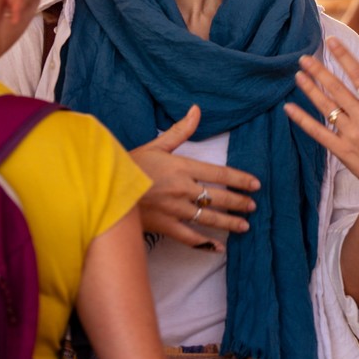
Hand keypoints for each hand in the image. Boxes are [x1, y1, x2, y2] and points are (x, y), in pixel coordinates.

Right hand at [129, 105, 259, 251]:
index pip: (220, 174)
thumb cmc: (129, 164)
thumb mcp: (156, 145)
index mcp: (183, 168)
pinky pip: (189, 237)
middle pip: (219, 197)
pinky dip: (205, 244)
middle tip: (253, 206)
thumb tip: (197, 109)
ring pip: (209, 218)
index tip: (255, 184)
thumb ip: (181, 130)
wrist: (102, 188)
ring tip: (244, 226)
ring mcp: (174, 210)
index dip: (240, 179)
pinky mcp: (163, 226)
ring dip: (229, 223)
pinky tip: (219, 248)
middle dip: (239, 202)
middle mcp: (182, 189)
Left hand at [285, 37, 358, 212]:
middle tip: (304, 57)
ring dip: (310, 90)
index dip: (345, 57)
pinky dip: (302, 120)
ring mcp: (351, 134)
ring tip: (297, 75)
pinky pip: (318, 132)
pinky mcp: (340, 150)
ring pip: (327, 107)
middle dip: (320, 71)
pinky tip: (289, 108)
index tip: (331, 42)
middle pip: (338, 89)